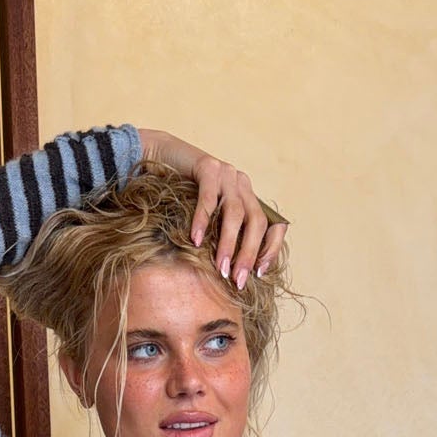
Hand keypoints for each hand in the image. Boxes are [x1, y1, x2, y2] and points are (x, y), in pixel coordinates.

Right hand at [136, 127, 287, 293]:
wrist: (162, 156)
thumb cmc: (184, 194)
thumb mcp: (210, 215)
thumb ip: (222, 232)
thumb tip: (230, 270)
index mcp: (249, 197)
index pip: (273, 224)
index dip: (270, 248)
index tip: (260, 273)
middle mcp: (242, 184)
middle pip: (256, 222)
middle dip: (249, 254)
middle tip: (237, 280)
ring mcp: (226, 174)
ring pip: (235, 213)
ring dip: (229, 244)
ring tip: (221, 267)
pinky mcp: (207, 166)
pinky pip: (208, 199)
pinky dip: (202, 221)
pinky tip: (195, 241)